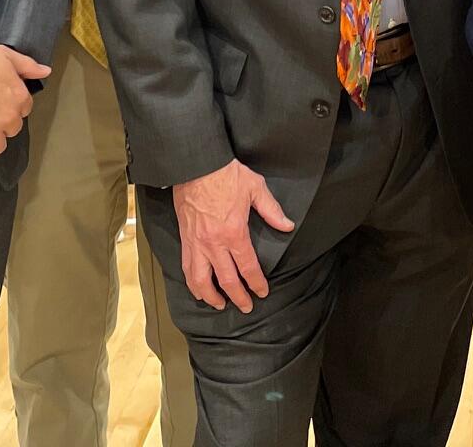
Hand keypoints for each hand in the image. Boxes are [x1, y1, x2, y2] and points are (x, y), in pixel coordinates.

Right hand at [171, 159, 296, 313]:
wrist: (196, 165)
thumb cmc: (226, 174)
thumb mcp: (255, 188)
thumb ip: (272, 210)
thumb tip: (287, 226)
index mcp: (234, 233)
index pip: (247, 268)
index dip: (256, 283)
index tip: (262, 292)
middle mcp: (214, 244)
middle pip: (226, 280)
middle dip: (238, 297)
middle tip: (245, 307)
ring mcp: (197, 244)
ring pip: (201, 280)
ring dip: (211, 296)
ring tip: (219, 304)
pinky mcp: (185, 240)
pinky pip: (187, 268)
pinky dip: (192, 283)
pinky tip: (198, 288)